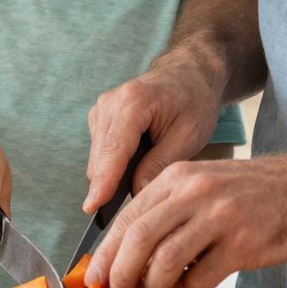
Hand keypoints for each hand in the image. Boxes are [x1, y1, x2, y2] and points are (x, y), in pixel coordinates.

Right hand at [84, 53, 223, 212]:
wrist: (188, 75)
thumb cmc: (193, 102)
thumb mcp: (188, 135)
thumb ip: (160, 164)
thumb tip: (138, 195)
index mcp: (133, 102)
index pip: (114, 150)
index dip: (104, 182)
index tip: (92, 207)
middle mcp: (109, 103)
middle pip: (101, 158)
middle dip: (110, 188)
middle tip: (134, 212)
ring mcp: (101, 110)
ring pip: (98, 160)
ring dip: (113, 179)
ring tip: (141, 187)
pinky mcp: (100, 119)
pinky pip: (101, 155)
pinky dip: (115, 168)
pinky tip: (137, 171)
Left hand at [85, 150, 286, 287]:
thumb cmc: (252, 196)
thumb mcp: (203, 194)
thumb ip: (167, 226)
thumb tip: (129, 274)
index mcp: (177, 177)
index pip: (127, 217)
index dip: (106, 253)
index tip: (94, 280)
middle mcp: (194, 192)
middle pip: (138, 238)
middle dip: (119, 275)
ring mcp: (219, 216)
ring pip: (165, 260)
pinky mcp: (242, 242)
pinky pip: (201, 278)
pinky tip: (200, 287)